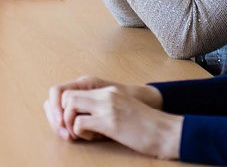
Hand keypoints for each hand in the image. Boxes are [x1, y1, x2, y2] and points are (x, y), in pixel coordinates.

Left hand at [44, 76, 177, 157]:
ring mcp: (107, 106)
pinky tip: (93, 137)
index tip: (65, 121)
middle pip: (66, 95)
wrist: (166, 131)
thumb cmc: (145, 126)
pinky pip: (79, 123)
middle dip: (60, 114)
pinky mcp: (109, 121)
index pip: (72, 89)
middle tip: (68, 130)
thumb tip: (79, 121)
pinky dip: (80, 132)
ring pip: (69, 106)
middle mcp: (105, 94)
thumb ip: (103, 109)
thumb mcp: (122, 110)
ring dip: (69, 123)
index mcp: (107, 91)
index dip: (62, 106)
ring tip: (80, 134)